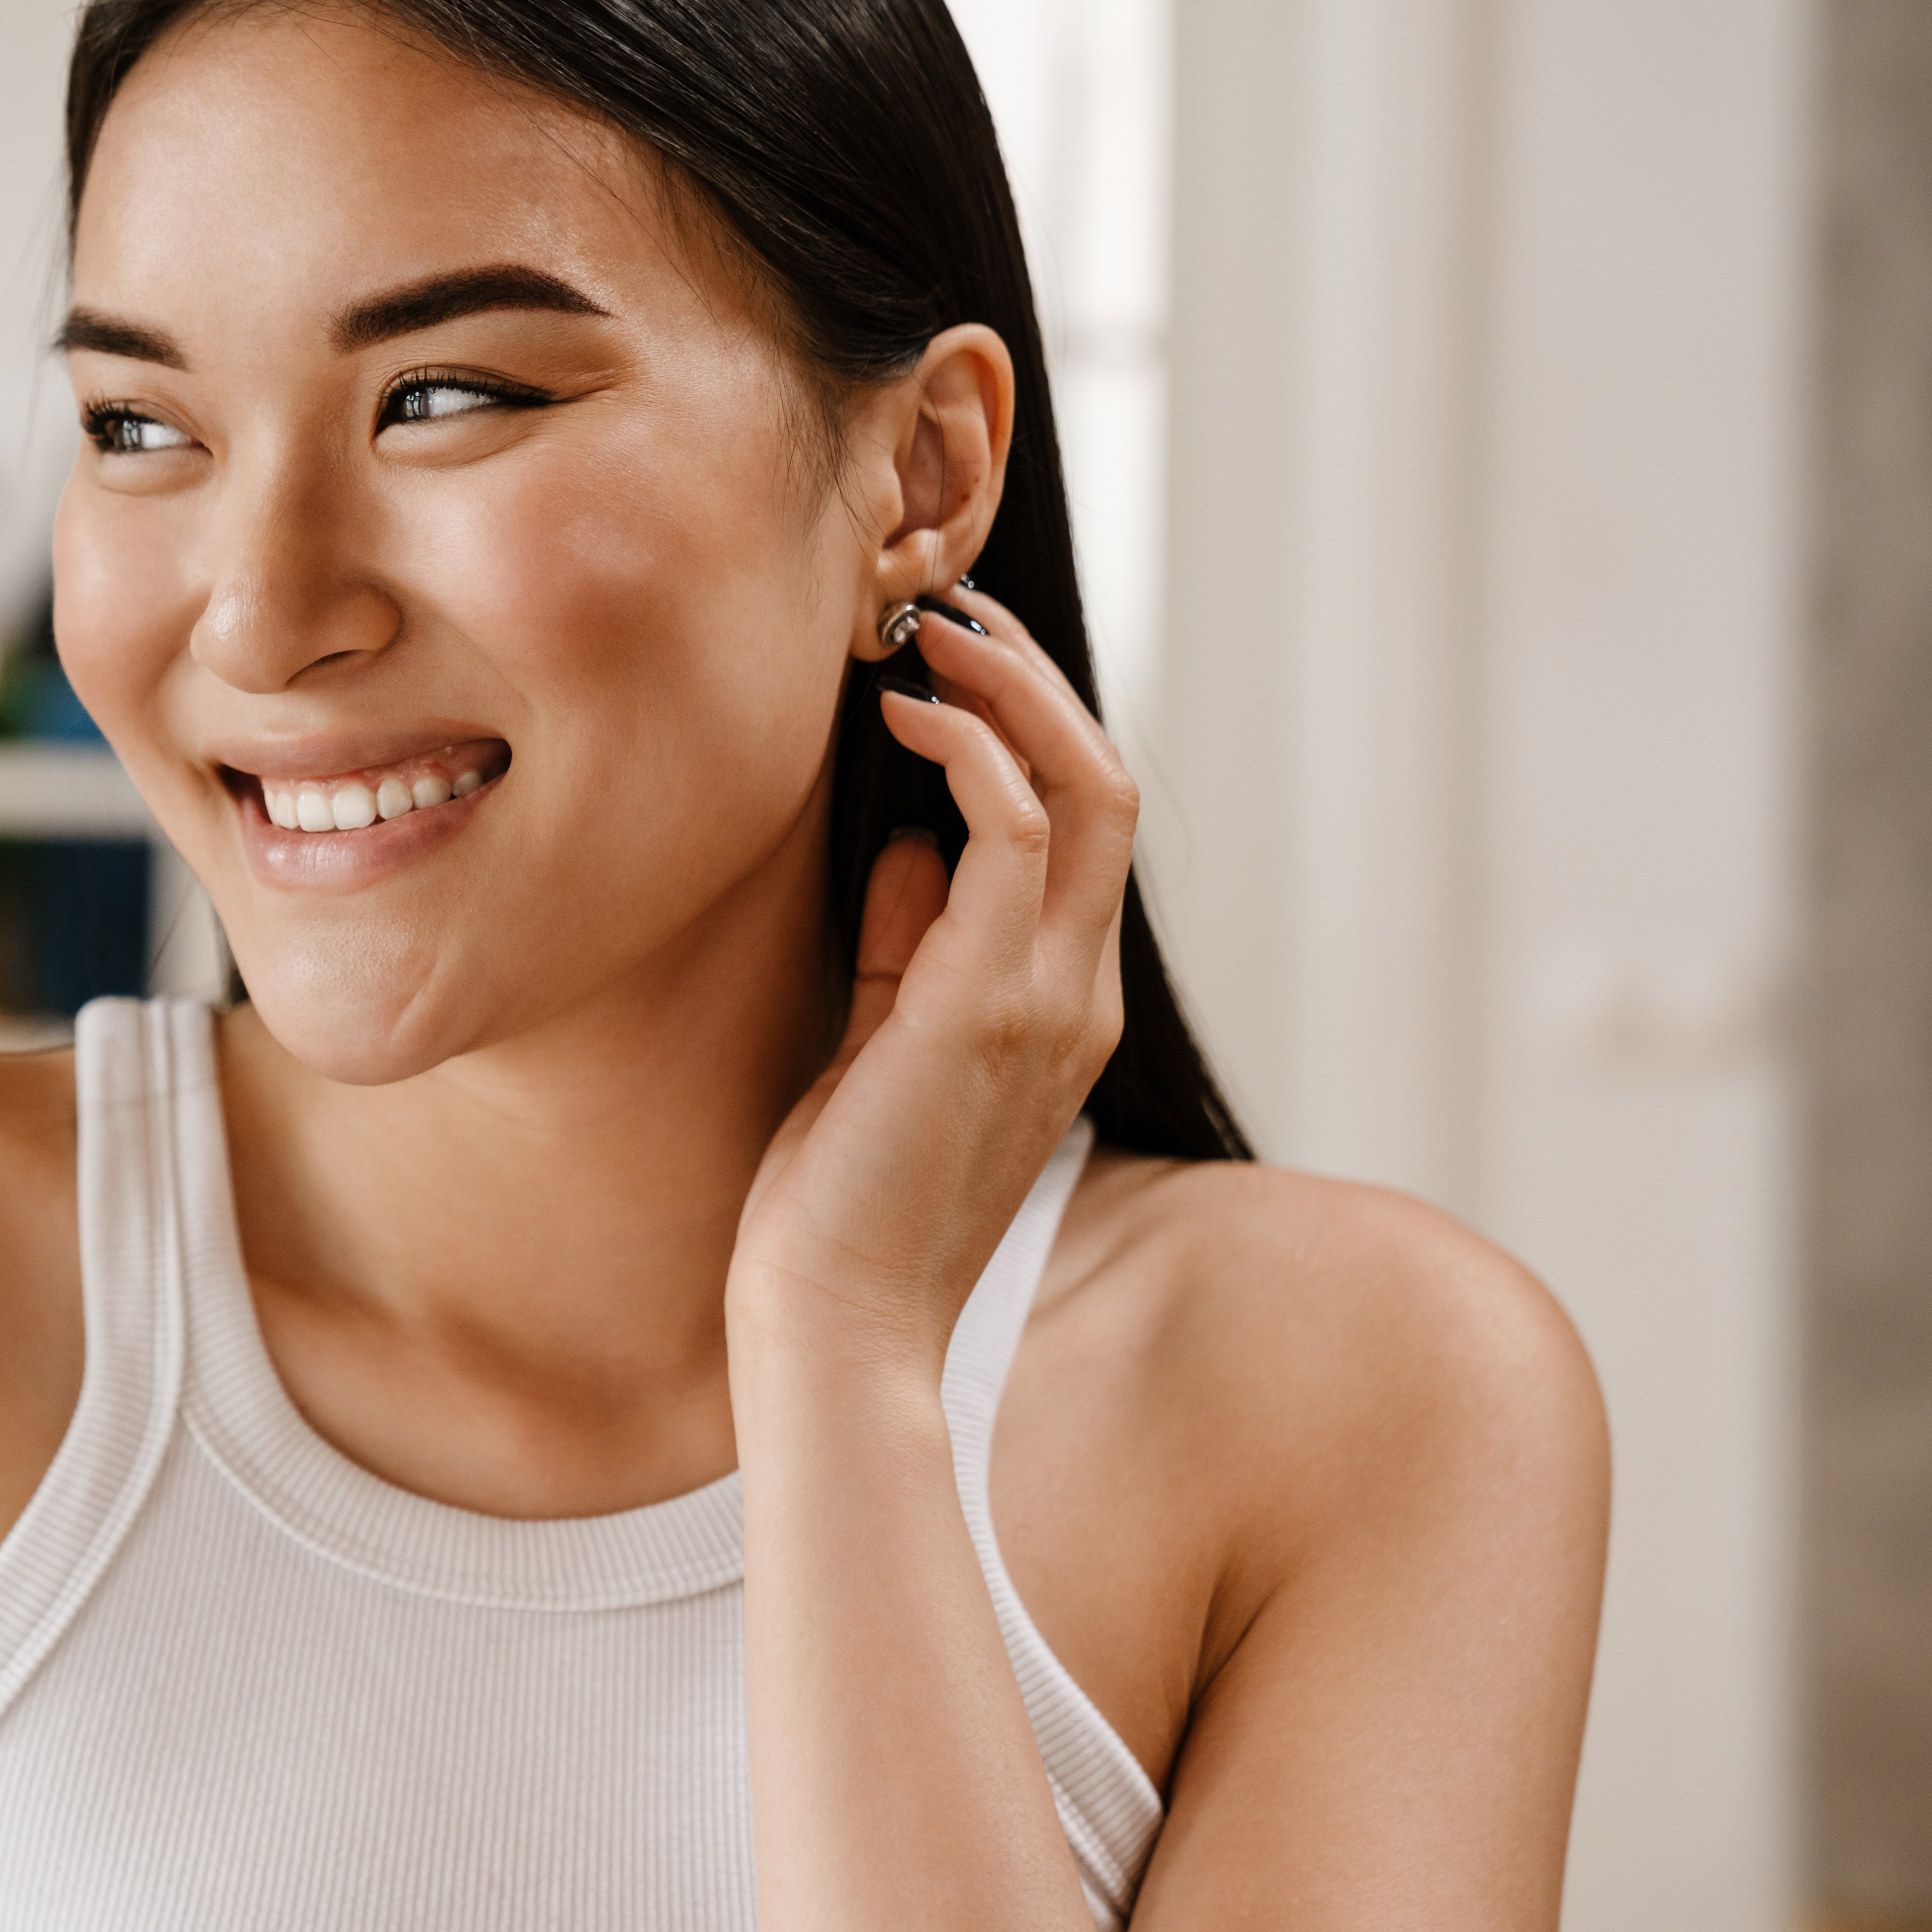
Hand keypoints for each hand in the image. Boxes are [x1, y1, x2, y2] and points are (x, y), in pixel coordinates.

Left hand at [730, 585, 1138, 1376]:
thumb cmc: (835, 1196)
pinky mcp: (984, 1005)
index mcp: (1057, 1004)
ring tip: (928, 631)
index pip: (1081, 828)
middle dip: (1030, 679)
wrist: (829, 1320)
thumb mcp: (880, 1042)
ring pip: (1080, 788)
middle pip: (1102, 783)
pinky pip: (1011, 835)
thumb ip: (910, 946)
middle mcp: (1076, 992)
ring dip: (1007, 689)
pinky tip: (905, 717)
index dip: (1029, 726)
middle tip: (944, 611)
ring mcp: (1045, 999)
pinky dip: (970, 753)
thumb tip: (911, 846)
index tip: (946, 663)